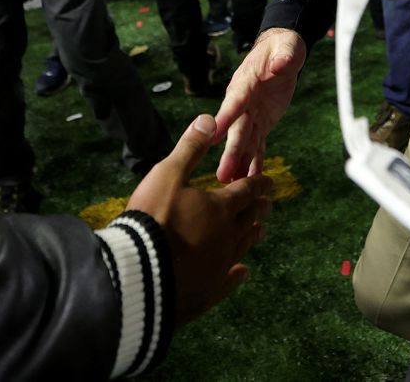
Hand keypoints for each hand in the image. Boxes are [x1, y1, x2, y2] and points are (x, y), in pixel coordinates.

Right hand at [127, 114, 272, 322]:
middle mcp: (227, 235)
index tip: (269, 180)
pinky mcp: (209, 290)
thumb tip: (210, 118)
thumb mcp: (168, 173)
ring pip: (243, 246)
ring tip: (260, 230)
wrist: (140, 272)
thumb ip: (191, 147)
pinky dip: (238, 273)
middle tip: (267, 204)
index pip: (247, 190)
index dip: (258, 183)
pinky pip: (230, 280)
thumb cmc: (153, 217)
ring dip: (253, 235)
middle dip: (259, 208)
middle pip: (249, 218)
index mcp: (221, 207)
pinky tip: (242, 271)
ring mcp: (220, 265)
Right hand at [215, 29, 306, 182]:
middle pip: (236, 130)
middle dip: (230, 153)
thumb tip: (281, 64)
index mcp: (245, 84)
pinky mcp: (261, 122)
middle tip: (222, 175)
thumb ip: (284, 56)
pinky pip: (258, 145)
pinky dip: (255, 162)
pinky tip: (251, 181)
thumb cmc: (282, 47)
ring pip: (244, 143)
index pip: (234, 102)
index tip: (212, 135)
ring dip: (239, 164)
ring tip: (231, 186)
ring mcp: (252, 115)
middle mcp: (244, 103)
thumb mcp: (287, 48)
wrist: (282, 52)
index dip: (224, 118)